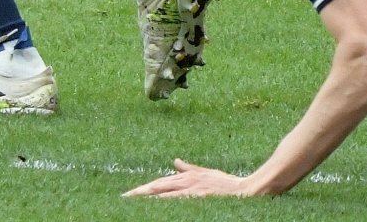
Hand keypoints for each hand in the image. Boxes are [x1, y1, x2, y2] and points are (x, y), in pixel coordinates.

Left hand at [124, 160, 261, 197]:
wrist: (243, 190)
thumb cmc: (225, 184)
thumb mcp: (205, 172)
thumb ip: (188, 169)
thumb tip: (175, 161)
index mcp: (187, 177)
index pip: (159, 183)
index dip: (143, 189)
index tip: (128, 194)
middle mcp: (186, 182)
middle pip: (157, 187)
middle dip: (139, 192)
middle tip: (123, 198)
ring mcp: (190, 190)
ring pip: (163, 193)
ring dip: (147, 197)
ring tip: (131, 201)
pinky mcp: (195, 196)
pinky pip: (174, 200)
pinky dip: (162, 201)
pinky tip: (153, 205)